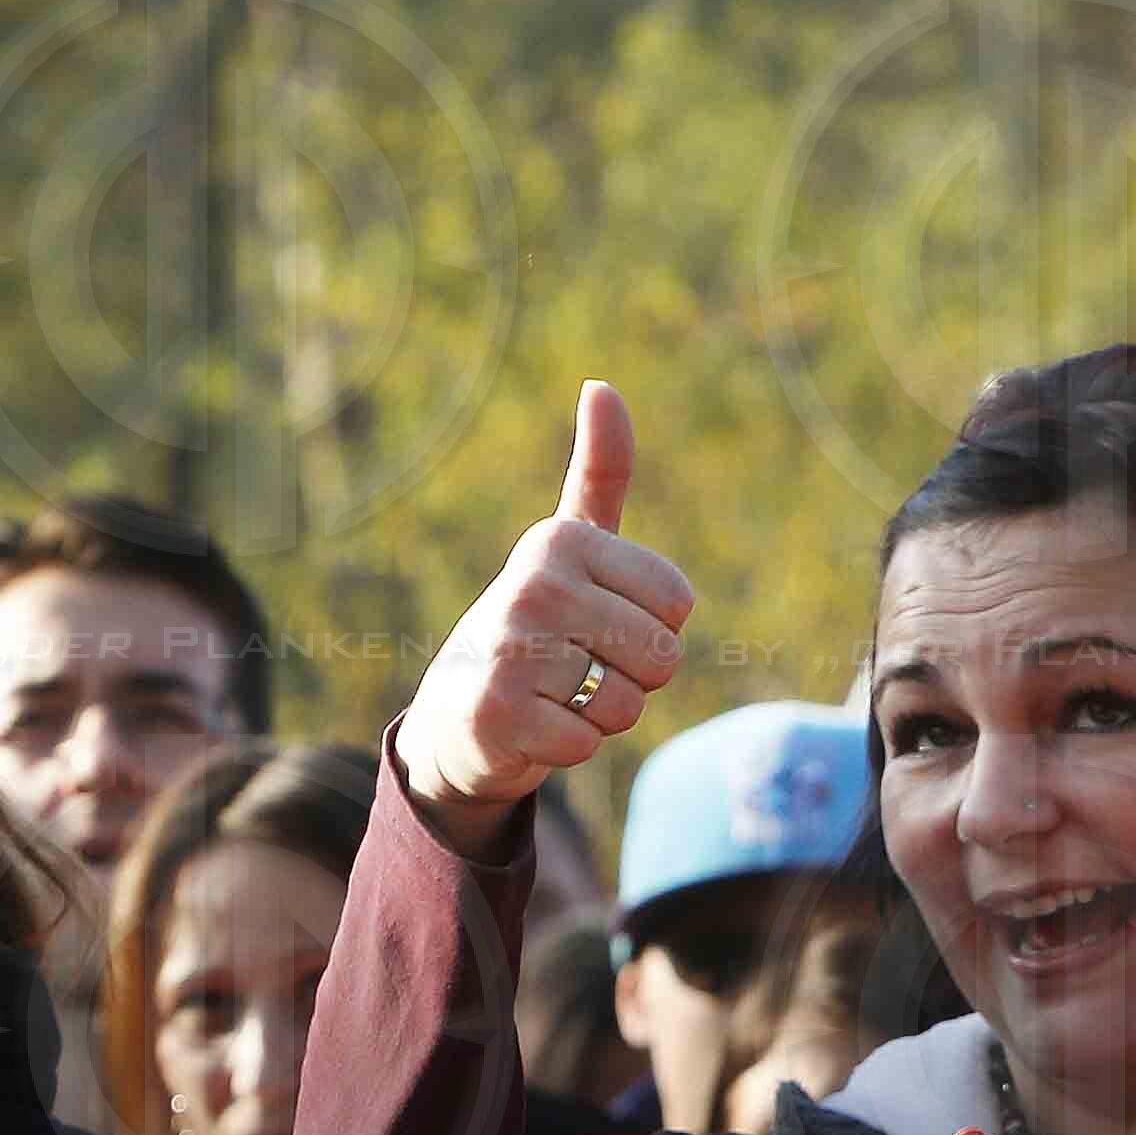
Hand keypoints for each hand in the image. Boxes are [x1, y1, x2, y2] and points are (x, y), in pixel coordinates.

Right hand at [391, 384, 697, 836]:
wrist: (457, 712)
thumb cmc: (535, 625)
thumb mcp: (571, 545)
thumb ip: (600, 472)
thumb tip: (602, 386)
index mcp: (562, 541)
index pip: (678, 604)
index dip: (652, 630)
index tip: (599, 624)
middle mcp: (534, 585)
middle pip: (660, 657)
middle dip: (630, 679)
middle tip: (575, 668)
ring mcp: (512, 648)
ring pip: (625, 705)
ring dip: (598, 716)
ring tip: (553, 696)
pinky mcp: (498, 712)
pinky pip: (586, 745)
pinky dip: (566, 749)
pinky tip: (531, 727)